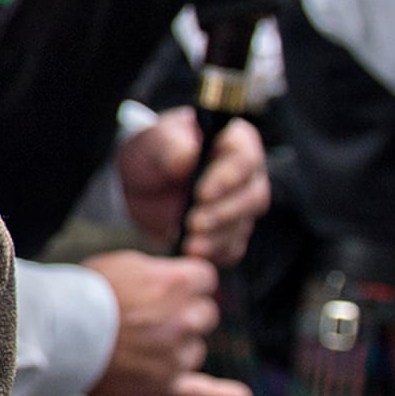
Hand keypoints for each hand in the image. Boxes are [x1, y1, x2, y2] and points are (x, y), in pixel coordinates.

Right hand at [82, 253, 243, 395]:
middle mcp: (186, 319)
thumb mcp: (126, 262)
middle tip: (144, 317)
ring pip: (194, 350)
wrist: (57, 331)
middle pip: (205, 315)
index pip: (206, 279)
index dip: (185, 283)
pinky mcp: (164, 385)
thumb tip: (181, 278)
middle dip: (182, 315)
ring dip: (175, 348)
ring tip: (135, 344)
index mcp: (179, 283)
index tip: (167, 288)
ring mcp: (177, 355)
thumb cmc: (85, 294)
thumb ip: (161, 272)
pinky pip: (201, 394)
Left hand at [117, 111, 269, 264]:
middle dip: (222, 214)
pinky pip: (231, 248)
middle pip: (252, 197)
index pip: (245, 160)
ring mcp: (242, 206)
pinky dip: (214, 254)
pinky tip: (192, 254)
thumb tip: (187, 156)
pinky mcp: (230, 232)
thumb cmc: (153, 150)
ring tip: (189, 245)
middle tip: (193, 223)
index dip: (227, 178)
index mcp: (234, 141)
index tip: (201, 194)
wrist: (142, 183)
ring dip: (217, 238)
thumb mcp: (154, 141)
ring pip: (242, 226)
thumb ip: (170, 145)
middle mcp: (247, 175)